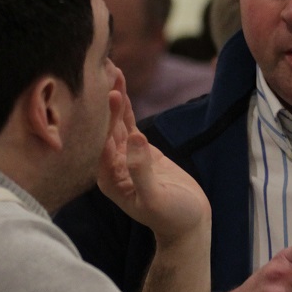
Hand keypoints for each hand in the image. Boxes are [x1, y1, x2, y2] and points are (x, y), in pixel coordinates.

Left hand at [96, 78, 209, 243]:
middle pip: (106, 128)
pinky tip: (121, 85)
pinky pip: (129, 123)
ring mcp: (124, 157)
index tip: (111, 95)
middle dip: (105, 101)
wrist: (188, 222)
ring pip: (116, 122)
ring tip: (110, 69)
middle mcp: (111, 166)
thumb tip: (135, 139)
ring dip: (113, 97)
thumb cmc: (172, 216)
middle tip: (103, 70)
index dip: (107, 119)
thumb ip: (141, 171)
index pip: (105, 144)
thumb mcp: (156, 199)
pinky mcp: (138, 150)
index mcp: (110, 180)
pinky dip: (126, 105)